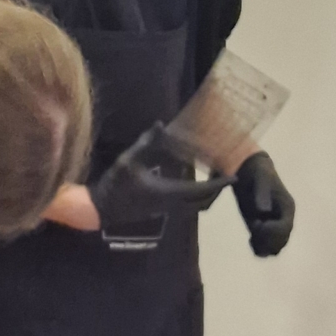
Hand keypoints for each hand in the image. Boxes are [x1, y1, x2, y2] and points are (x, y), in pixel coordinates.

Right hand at [89, 126, 228, 238]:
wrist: (102, 209)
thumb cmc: (115, 185)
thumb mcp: (130, 159)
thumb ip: (147, 142)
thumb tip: (162, 124)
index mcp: (168, 193)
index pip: (201, 190)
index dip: (219, 184)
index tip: (233, 177)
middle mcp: (172, 205)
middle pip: (205, 202)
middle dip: (217, 190)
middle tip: (225, 174)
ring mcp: (168, 211)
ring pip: (197, 207)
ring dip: (208, 194)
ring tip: (212, 176)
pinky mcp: (163, 211)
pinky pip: (189, 207)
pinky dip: (197, 196)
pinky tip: (193, 181)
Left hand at [233, 152, 293, 256]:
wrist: (250, 172)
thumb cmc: (256, 172)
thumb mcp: (260, 177)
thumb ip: (262, 192)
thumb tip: (264, 211)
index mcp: (287, 207)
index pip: (286, 227)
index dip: (272, 230)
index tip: (257, 223)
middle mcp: (284, 219)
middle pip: (282, 241)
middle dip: (267, 239)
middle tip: (253, 227)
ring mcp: (274, 226)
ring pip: (275, 248)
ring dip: (263, 247)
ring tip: (252, 236)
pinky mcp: (264, 231)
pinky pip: (266, 248)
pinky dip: (259, 249)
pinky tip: (250, 239)